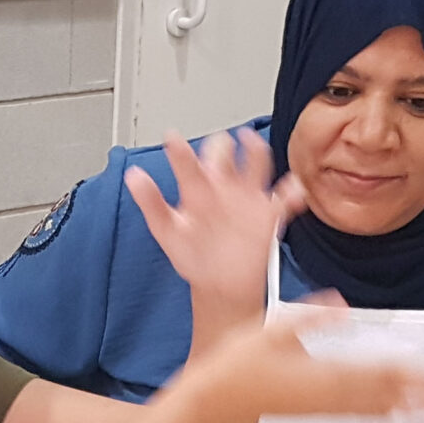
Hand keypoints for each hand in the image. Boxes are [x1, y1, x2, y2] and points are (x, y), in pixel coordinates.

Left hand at [125, 130, 304, 314]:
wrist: (221, 283)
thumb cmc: (193, 255)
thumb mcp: (166, 230)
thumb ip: (150, 203)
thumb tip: (132, 176)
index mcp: (198, 189)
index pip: (190, 162)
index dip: (180, 150)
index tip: (171, 138)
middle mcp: (224, 187)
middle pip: (225, 155)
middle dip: (221, 146)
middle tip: (216, 144)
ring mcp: (248, 199)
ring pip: (256, 165)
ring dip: (255, 153)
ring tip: (251, 145)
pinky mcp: (269, 215)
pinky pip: (285, 200)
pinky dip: (292, 193)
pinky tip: (292, 191)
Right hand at [178, 310, 423, 422]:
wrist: (214, 404)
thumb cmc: (236, 364)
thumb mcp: (269, 330)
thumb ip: (309, 317)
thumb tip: (342, 305)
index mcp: (322, 372)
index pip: (382, 372)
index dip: (417, 375)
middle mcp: (329, 395)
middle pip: (388, 394)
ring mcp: (324, 408)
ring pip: (377, 409)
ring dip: (411, 408)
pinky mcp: (316, 413)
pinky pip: (360, 415)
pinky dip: (386, 415)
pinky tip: (399, 415)